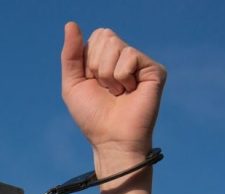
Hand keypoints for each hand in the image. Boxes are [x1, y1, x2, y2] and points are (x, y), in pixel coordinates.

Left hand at [61, 22, 165, 175]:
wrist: (110, 138)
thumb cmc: (92, 116)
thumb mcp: (73, 83)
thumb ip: (70, 54)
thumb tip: (71, 23)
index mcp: (106, 58)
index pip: (95, 37)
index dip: (87, 61)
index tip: (92, 82)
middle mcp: (124, 57)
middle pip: (104, 36)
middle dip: (96, 65)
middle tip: (105, 88)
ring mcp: (140, 63)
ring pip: (115, 45)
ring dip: (107, 74)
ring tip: (117, 92)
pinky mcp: (154, 70)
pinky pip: (129, 56)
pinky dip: (121, 77)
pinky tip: (129, 91)